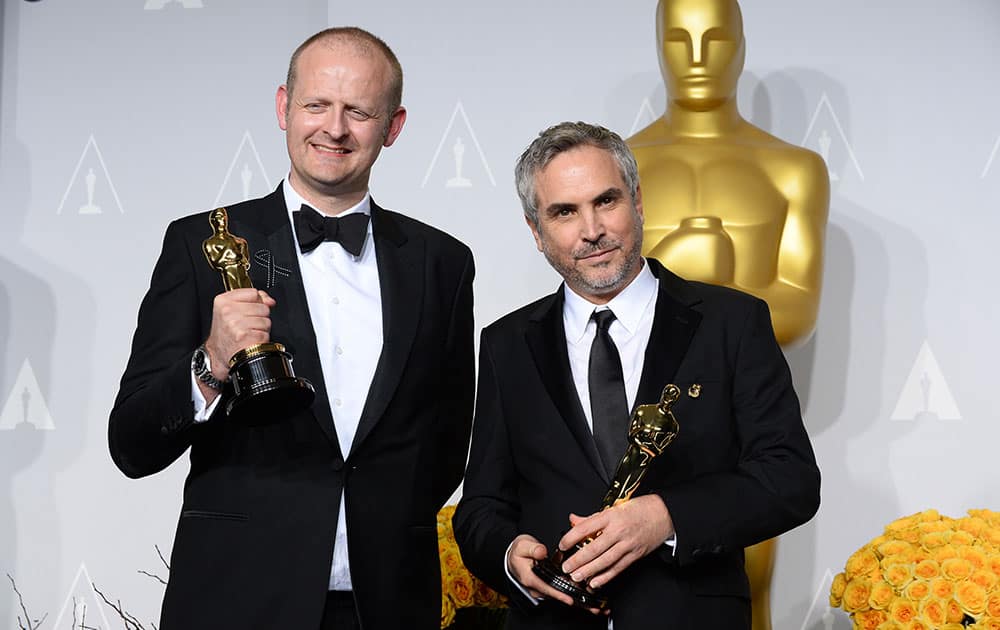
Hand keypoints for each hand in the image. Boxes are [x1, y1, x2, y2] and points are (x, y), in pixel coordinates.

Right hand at [204, 289, 274, 379]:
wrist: (219, 354)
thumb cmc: (227, 332)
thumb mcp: (233, 309)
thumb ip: (253, 299)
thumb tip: (269, 301)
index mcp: (223, 301)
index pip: (253, 293)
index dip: (256, 302)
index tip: (248, 310)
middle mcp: (228, 311)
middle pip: (262, 307)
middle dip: (260, 317)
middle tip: (248, 324)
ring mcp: (236, 324)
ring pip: (266, 320)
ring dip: (261, 328)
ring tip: (249, 332)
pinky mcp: (245, 336)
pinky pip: (265, 333)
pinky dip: (262, 338)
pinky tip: (250, 340)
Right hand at [506, 535, 606, 614]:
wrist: (514, 558)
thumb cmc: (519, 552)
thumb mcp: (522, 546)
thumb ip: (533, 549)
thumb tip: (542, 552)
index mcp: (531, 579)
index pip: (548, 588)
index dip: (560, 594)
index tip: (571, 599)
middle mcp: (539, 588)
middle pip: (560, 597)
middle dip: (577, 602)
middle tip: (594, 608)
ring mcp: (545, 590)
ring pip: (564, 597)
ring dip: (580, 603)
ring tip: (597, 608)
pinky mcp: (551, 588)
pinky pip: (564, 594)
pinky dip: (577, 597)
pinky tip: (591, 602)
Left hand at [557, 495, 672, 589]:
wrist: (664, 514)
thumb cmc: (639, 508)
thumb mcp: (614, 507)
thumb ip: (593, 517)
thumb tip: (573, 520)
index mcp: (611, 516)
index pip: (586, 528)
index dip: (571, 538)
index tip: (562, 545)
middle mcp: (619, 531)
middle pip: (594, 548)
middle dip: (578, 560)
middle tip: (566, 567)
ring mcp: (627, 544)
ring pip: (605, 561)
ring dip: (589, 571)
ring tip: (576, 576)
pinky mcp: (635, 555)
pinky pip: (618, 568)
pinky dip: (605, 577)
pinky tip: (595, 582)